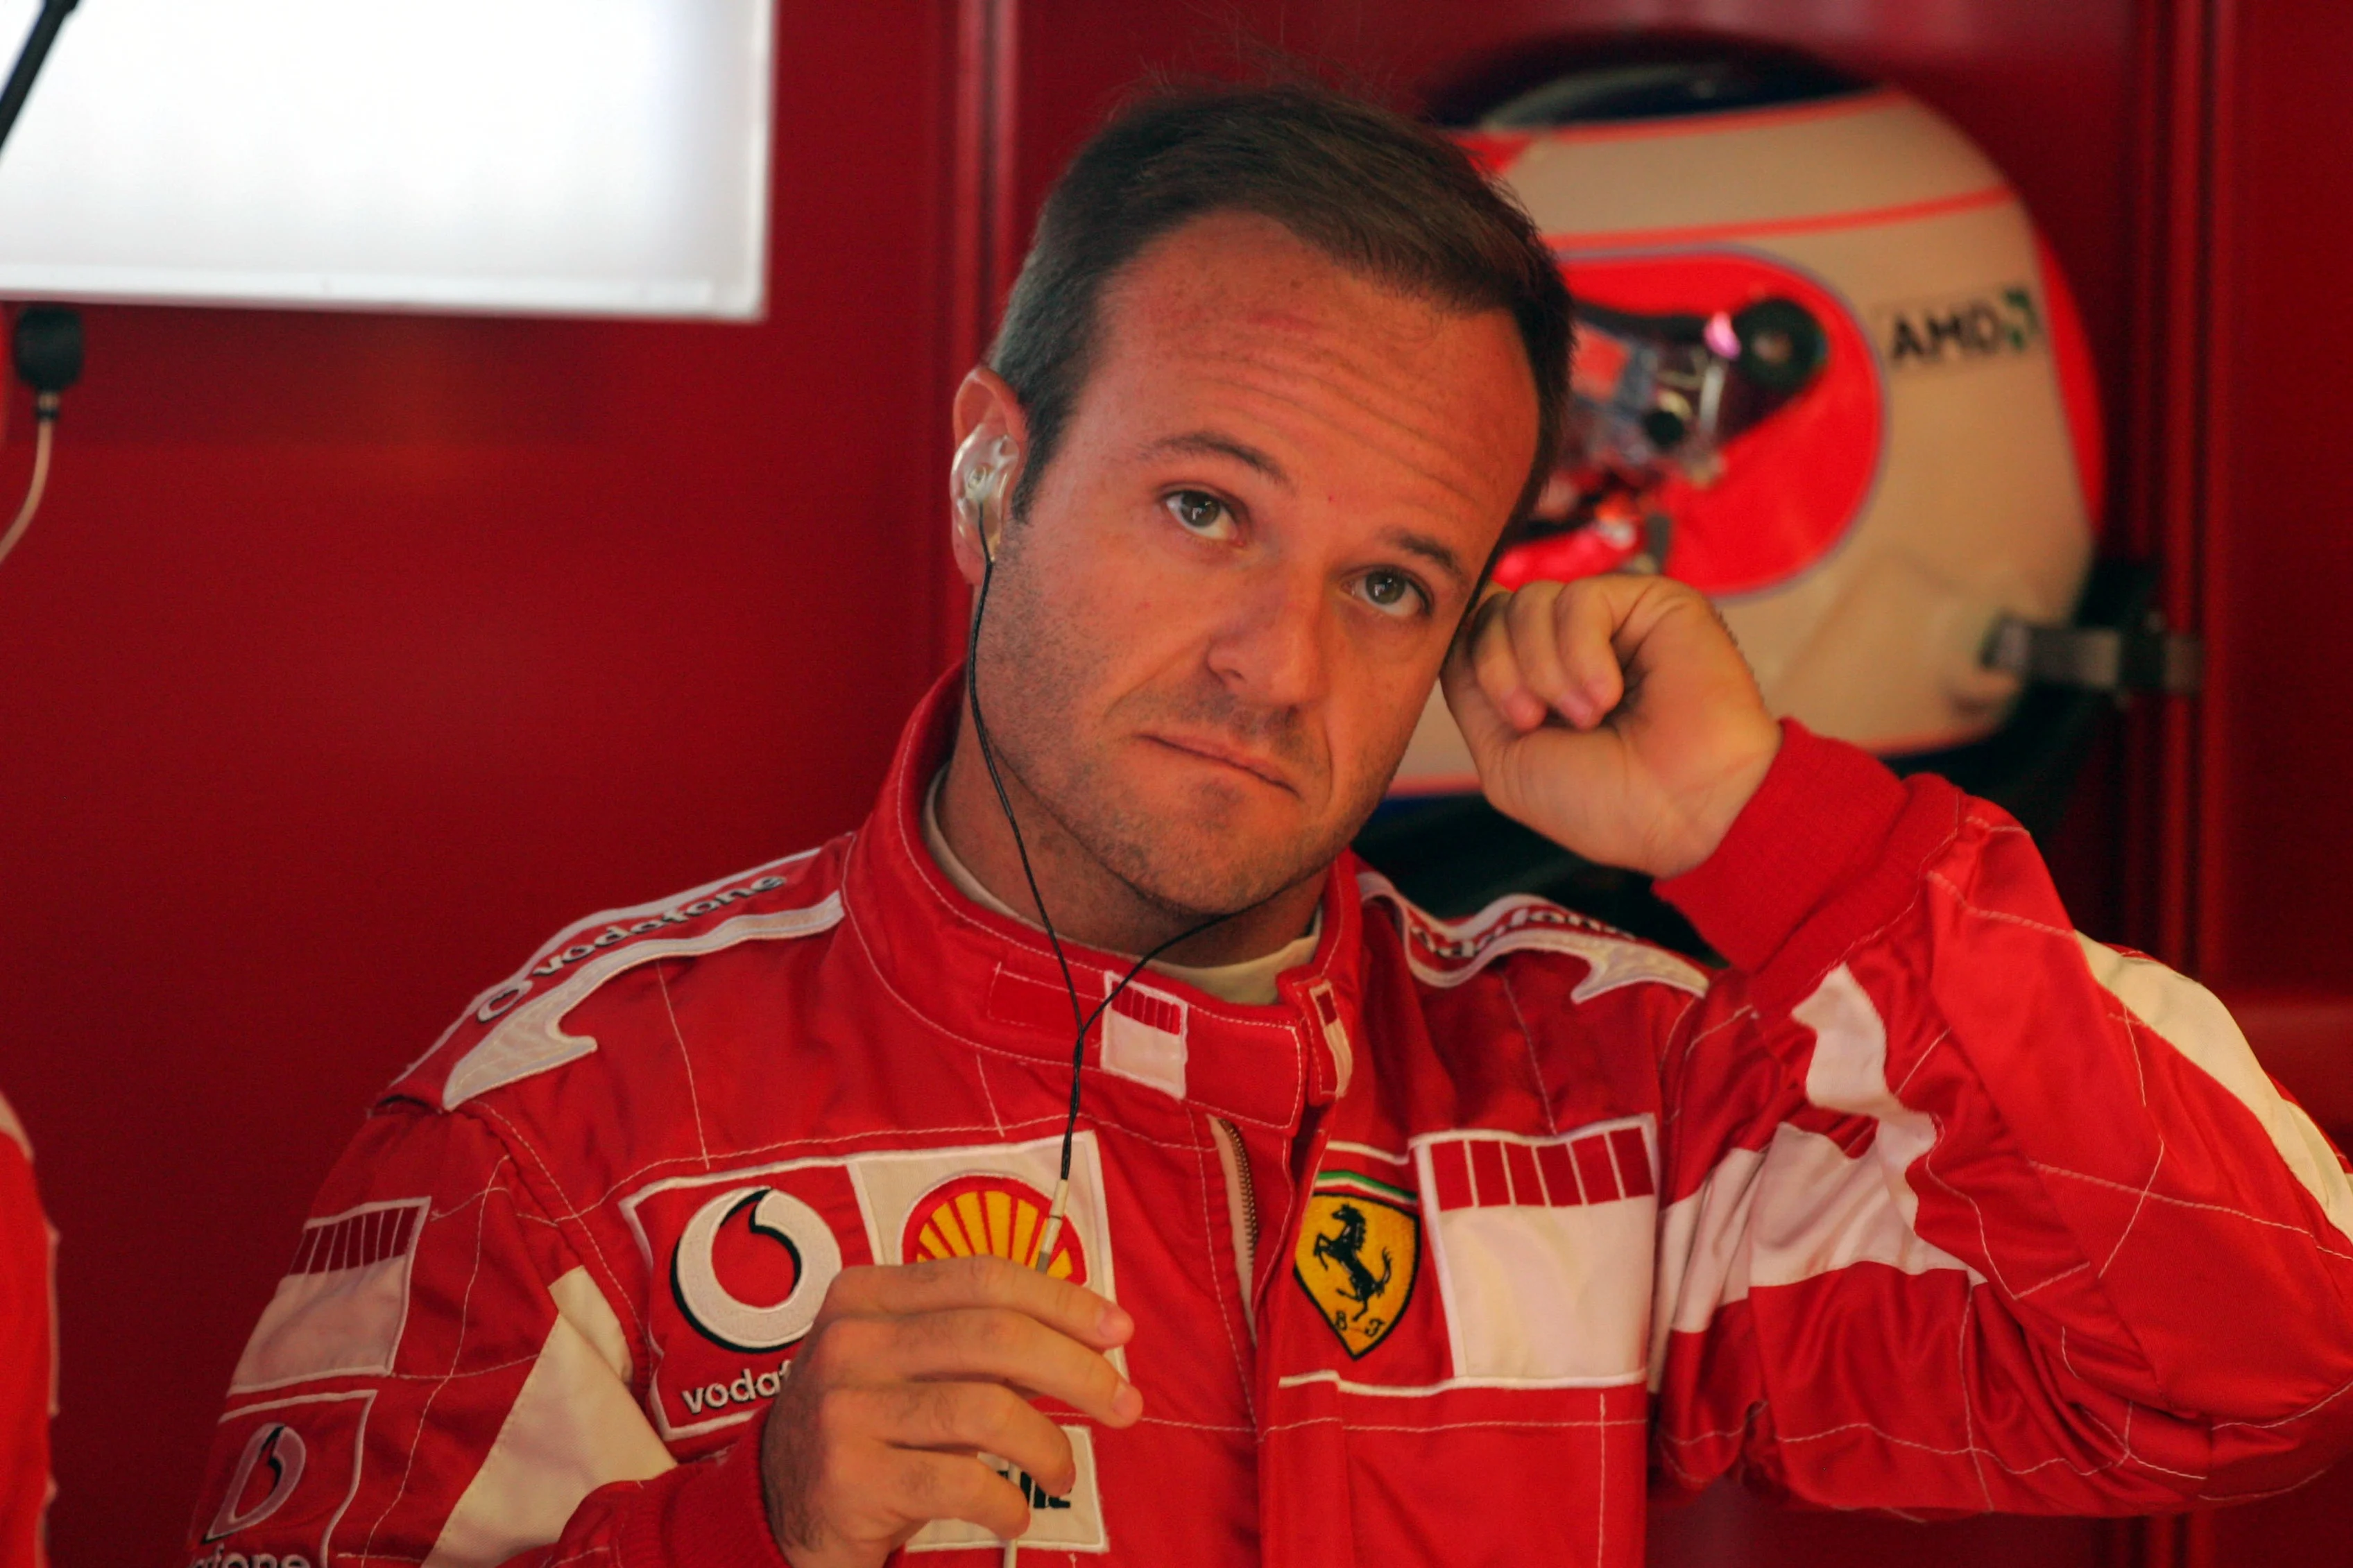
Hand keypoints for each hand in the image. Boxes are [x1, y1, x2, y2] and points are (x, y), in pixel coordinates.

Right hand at [759, 1256, 1142, 1567]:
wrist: (777, 1503)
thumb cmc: (868, 1425)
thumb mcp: (906, 1362)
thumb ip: (976, 1341)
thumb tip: (1090, 1339)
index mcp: (867, 1293)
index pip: (984, 1276)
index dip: (1063, 1300)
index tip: (1118, 1330)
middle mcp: (851, 1340)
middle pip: (996, 1336)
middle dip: (1078, 1370)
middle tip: (1122, 1403)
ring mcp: (845, 1408)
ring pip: (986, 1409)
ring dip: (1048, 1445)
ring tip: (1062, 1471)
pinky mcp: (851, 1476)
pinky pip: (962, 1481)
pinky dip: (1007, 1501)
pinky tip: (1015, 1512)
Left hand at [1441, 575, 1781, 879]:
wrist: (1688, 814)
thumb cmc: (1605, 803)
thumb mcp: (1505, 759)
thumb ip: (1470, 691)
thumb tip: (1452, 626)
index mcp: (1536, 679)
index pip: (1473, 631)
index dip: (1474, 663)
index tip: (1512, 719)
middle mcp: (1570, 645)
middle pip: (1493, 610)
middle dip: (1501, 670)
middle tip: (1538, 722)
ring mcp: (1610, 621)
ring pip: (1529, 600)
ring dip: (1543, 668)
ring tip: (1588, 717)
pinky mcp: (1650, 602)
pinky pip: (1579, 599)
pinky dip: (1581, 653)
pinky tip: (1610, 694)